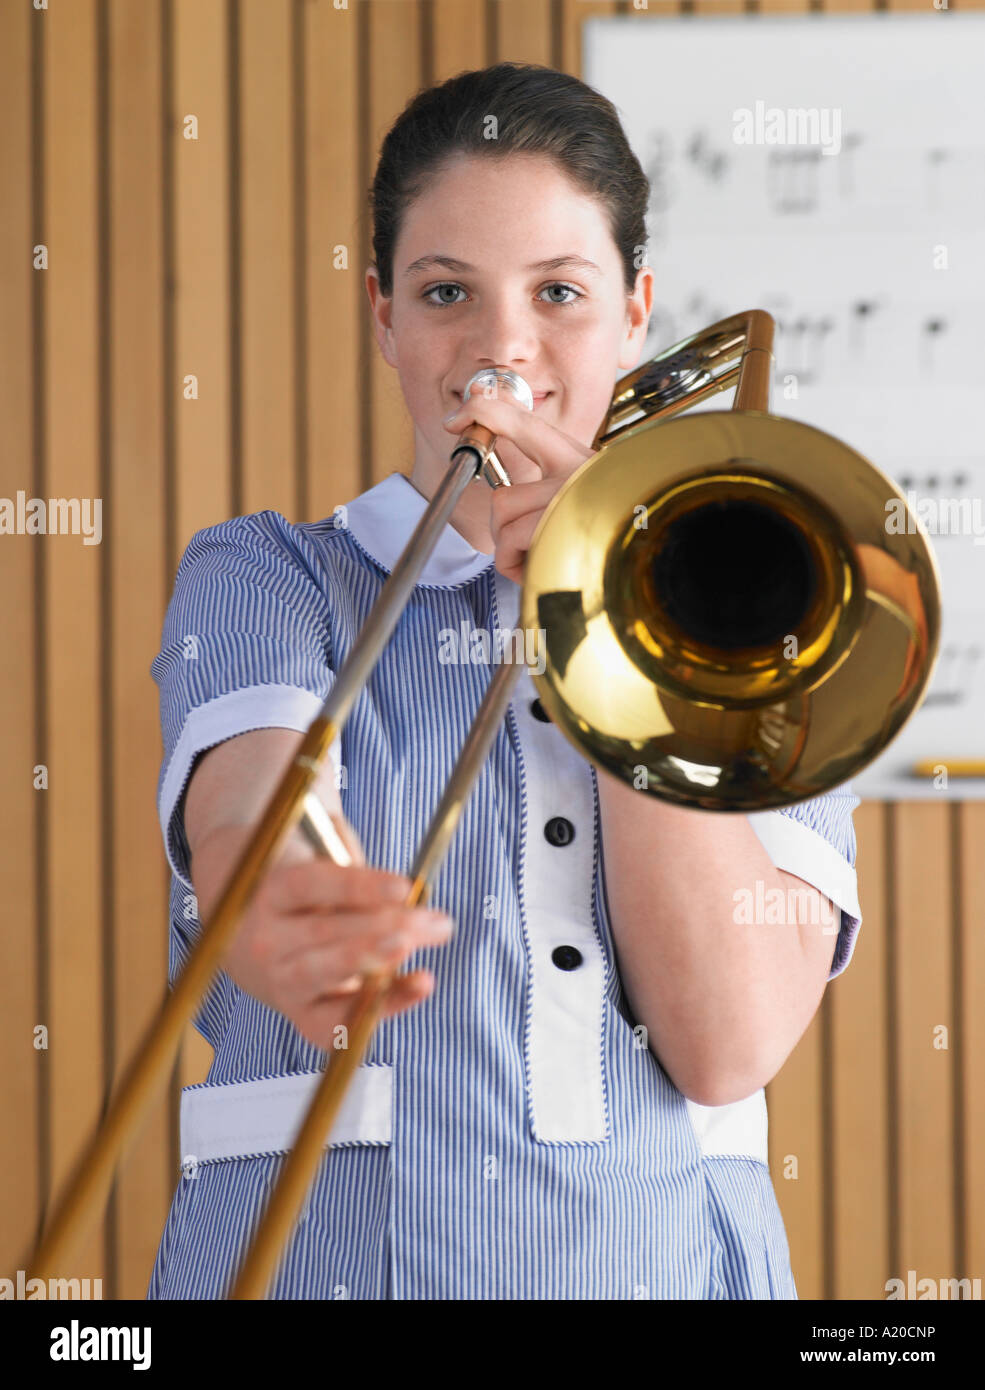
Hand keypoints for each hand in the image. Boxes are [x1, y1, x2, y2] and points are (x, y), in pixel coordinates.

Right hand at [191, 821, 454, 1050]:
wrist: (259, 943)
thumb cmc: (310, 897)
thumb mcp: (320, 866)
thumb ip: (352, 867)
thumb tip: (404, 889)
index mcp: (271, 891)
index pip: (310, 885)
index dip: (358, 887)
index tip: (405, 888)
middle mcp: (267, 939)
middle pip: (324, 930)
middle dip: (387, 925)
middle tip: (436, 921)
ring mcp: (281, 982)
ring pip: (324, 972)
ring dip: (374, 960)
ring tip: (412, 948)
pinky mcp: (302, 1017)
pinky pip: (339, 1021)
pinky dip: (383, 1004)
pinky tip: (420, 984)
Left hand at [442, 394, 594, 583]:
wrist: (650, 557)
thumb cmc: (612, 536)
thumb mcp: (583, 497)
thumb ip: (546, 488)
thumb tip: (500, 499)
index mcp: (579, 460)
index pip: (525, 424)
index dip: (487, 413)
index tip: (456, 419)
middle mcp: (576, 474)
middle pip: (502, 498)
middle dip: (503, 529)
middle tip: (525, 544)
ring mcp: (568, 502)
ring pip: (503, 521)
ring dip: (510, 549)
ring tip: (539, 556)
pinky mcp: (559, 532)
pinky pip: (509, 546)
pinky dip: (514, 566)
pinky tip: (541, 567)